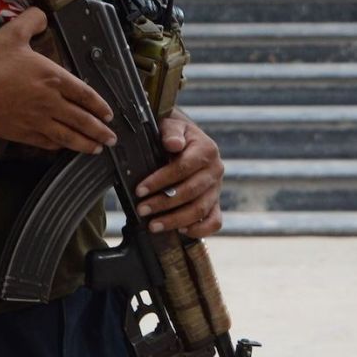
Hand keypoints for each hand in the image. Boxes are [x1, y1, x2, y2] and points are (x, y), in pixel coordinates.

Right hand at [0, 7, 116, 153]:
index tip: (108, 114)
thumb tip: (41, 14)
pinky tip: (62, 147)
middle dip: (99, 130)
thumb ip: (31, 21)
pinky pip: (46, 142)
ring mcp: (36, 120)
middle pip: (81, 119)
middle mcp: (49, 102)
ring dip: (85, 143)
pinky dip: (58, 146)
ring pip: (67, 136)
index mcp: (52, 78)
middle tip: (111, 138)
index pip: (84, 94)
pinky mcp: (21, 133)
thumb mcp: (12, 33)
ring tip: (96, 148)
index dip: (99, 105)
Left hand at [133, 113, 224, 238]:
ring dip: (176, 220)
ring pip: (201, 209)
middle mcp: (215, 170)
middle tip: (142, 209)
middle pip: (190, 191)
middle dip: (163, 203)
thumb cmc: (175, 133)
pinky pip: (215, 221)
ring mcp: (217, 188)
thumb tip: (173, 144)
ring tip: (153, 225)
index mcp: (207, 149)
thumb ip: (172, 132)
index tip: (139, 190)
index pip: (182, 168)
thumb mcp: (172, 125)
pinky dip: (200, 229)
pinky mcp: (216, 202)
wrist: (187, 138)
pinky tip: (181, 231)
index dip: (160, 181)